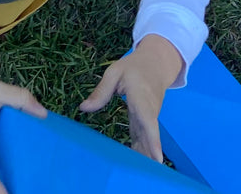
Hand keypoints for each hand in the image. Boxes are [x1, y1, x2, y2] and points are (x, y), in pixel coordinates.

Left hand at [78, 35, 183, 162]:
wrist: (157, 63)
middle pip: (149, 136)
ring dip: (144, 157)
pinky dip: (141, 151)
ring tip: (136, 176)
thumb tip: (83, 108)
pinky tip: (133, 165)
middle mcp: (149, 110)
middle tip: (144, 174)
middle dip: (148, 155)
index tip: (157, 157)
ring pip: (148, 140)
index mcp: (141, 96)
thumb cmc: (134, 67)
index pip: (149, 120)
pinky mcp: (147, 121)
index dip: (153, 139)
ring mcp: (150, 117)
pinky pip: (144, 138)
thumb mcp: (115, 71)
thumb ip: (101, 90)